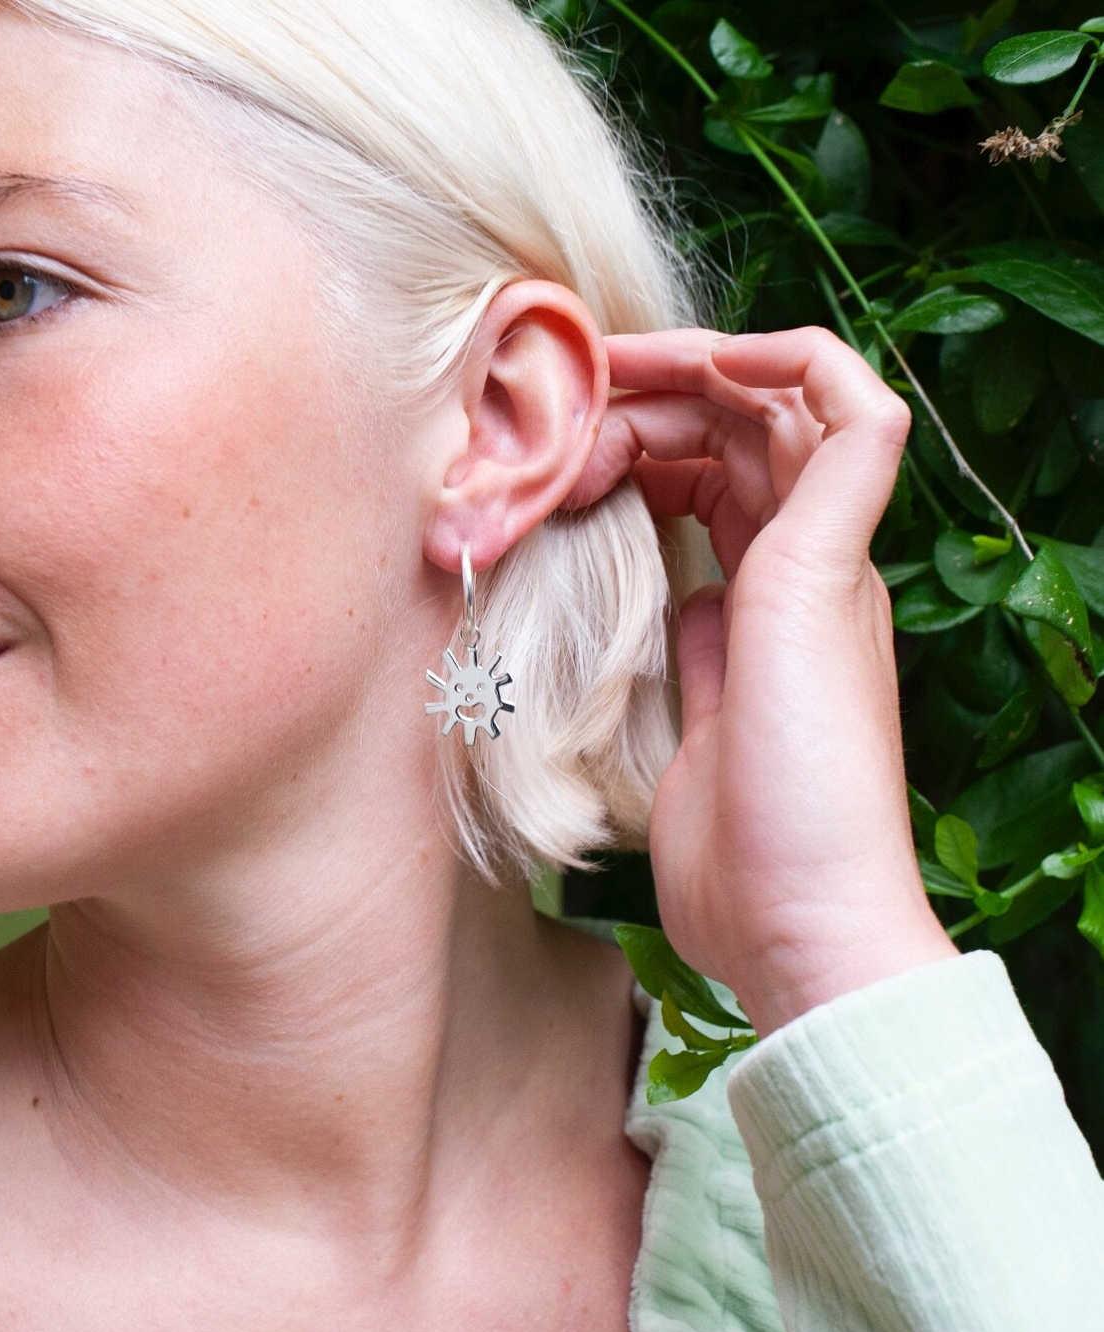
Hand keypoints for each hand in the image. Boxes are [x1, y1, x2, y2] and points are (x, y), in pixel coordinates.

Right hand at [571, 326, 958, 1035]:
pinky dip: (628, 541)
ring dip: (637, 469)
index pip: (800, 406)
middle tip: (568, 422)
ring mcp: (746, 629)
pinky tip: (582, 534)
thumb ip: (831, 482)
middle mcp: (793, 575)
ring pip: (696, 506)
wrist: (788, 911)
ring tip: (562, 470)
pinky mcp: (702, 682)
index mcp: (829, 545)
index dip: (733, 358)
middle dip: (660, 408)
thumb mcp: (817, 601)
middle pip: (734, 448)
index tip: (642, 360)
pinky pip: (668, 582)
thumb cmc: (808, 769)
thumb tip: (800, 394)